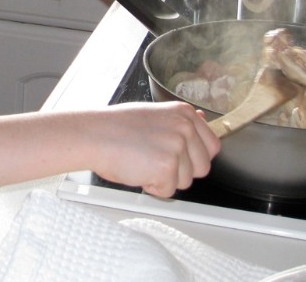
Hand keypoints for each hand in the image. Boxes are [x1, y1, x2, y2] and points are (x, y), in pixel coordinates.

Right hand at [88, 101, 219, 197]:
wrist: (93, 134)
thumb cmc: (116, 127)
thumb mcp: (154, 115)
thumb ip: (180, 122)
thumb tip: (202, 118)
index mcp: (184, 113)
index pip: (212, 145)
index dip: (194, 157)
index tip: (178, 156)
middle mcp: (184, 127)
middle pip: (203, 167)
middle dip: (181, 170)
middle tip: (155, 159)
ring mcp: (177, 147)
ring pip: (186, 181)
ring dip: (165, 179)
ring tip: (143, 161)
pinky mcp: (167, 168)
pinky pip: (168, 191)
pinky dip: (152, 187)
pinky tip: (138, 170)